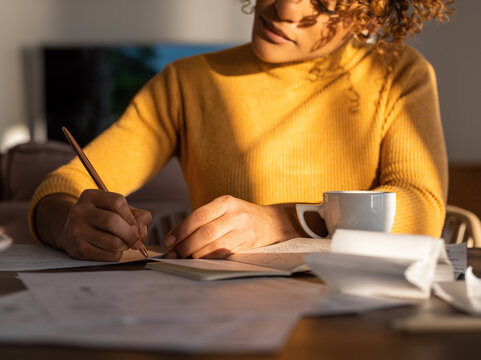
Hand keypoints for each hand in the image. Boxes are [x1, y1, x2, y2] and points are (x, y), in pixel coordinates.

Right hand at [57, 189, 151, 260]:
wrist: (71, 231)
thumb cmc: (102, 218)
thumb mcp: (119, 210)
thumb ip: (138, 216)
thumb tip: (142, 235)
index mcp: (90, 196)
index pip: (117, 201)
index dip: (131, 216)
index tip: (135, 226)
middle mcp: (80, 211)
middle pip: (113, 221)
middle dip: (131, 234)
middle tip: (137, 241)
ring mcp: (76, 230)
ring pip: (112, 242)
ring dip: (125, 246)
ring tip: (125, 244)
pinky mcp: (78, 249)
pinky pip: (107, 255)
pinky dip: (117, 255)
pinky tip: (113, 250)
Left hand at [164, 195, 299, 258]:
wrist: (271, 222)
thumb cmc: (241, 215)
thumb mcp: (224, 208)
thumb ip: (204, 218)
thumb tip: (176, 236)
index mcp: (225, 202)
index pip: (198, 216)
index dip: (181, 229)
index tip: (169, 239)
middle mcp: (235, 215)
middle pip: (205, 232)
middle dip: (185, 245)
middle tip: (172, 253)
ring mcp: (242, 230)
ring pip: (213, 245)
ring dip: (194, 254)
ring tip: (182, 258)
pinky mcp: (246, 244)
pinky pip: (223, 254)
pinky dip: (208, 258)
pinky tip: (198, 260)